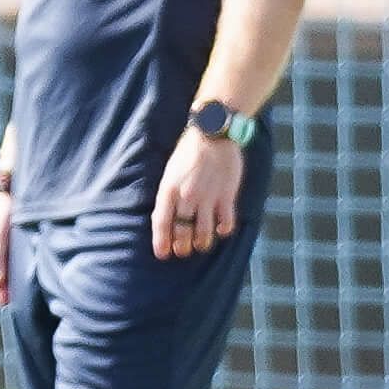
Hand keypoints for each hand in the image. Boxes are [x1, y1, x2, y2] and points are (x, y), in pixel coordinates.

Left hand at [154, 128, 244, 261]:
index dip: (161, 240)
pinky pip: (226, 219)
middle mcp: (187, 196)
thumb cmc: (188, 151)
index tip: (162, 254)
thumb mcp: (170, 172)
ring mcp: (208, 197)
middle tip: (182, 252)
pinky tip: (222, 231)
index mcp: (169, 189)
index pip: (162, 221)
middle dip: (182, 244)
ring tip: (200, 246)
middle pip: (182, 229)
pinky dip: (224, 228)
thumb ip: (169, 193)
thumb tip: (167, 215)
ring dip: (202, 241)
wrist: (213, 134)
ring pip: (204, 229)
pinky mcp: (227, 194)